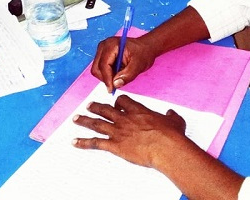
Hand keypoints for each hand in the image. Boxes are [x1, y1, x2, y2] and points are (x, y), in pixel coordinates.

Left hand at [72, 95, 188, 167]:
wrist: (166, 147)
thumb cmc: (171, 135)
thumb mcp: (174, 121)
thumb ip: (171, 116)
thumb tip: (171, 114)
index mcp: (137, 111)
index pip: (122, 102)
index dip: (117, 101)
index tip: (115, 102)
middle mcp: (124, 119)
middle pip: (105, 109)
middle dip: (95, 107)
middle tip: (88, 105)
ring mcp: (118, 131)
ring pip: (96, 123)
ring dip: (84, 121)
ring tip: (75, 118)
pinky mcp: (114, 145)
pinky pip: (95, 143)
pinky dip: (83, 142)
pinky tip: (74, 142)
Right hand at [90, 36, 157, 92]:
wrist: (145, 47)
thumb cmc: (143, 52)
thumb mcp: (139, 65)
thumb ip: (127, 75)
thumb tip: (115, 84)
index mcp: (111, 45)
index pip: (103, 65)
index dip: (107, 79)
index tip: (112, 89)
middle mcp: (104, 46)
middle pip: (97, 68)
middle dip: (106, 78)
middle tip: (117, 84)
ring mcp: (102, 50)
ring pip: (97, 70)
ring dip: (107, 77)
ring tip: (120, 76)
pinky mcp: (102, 55)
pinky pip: (100, 69)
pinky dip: (108, 75)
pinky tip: (118, 73)